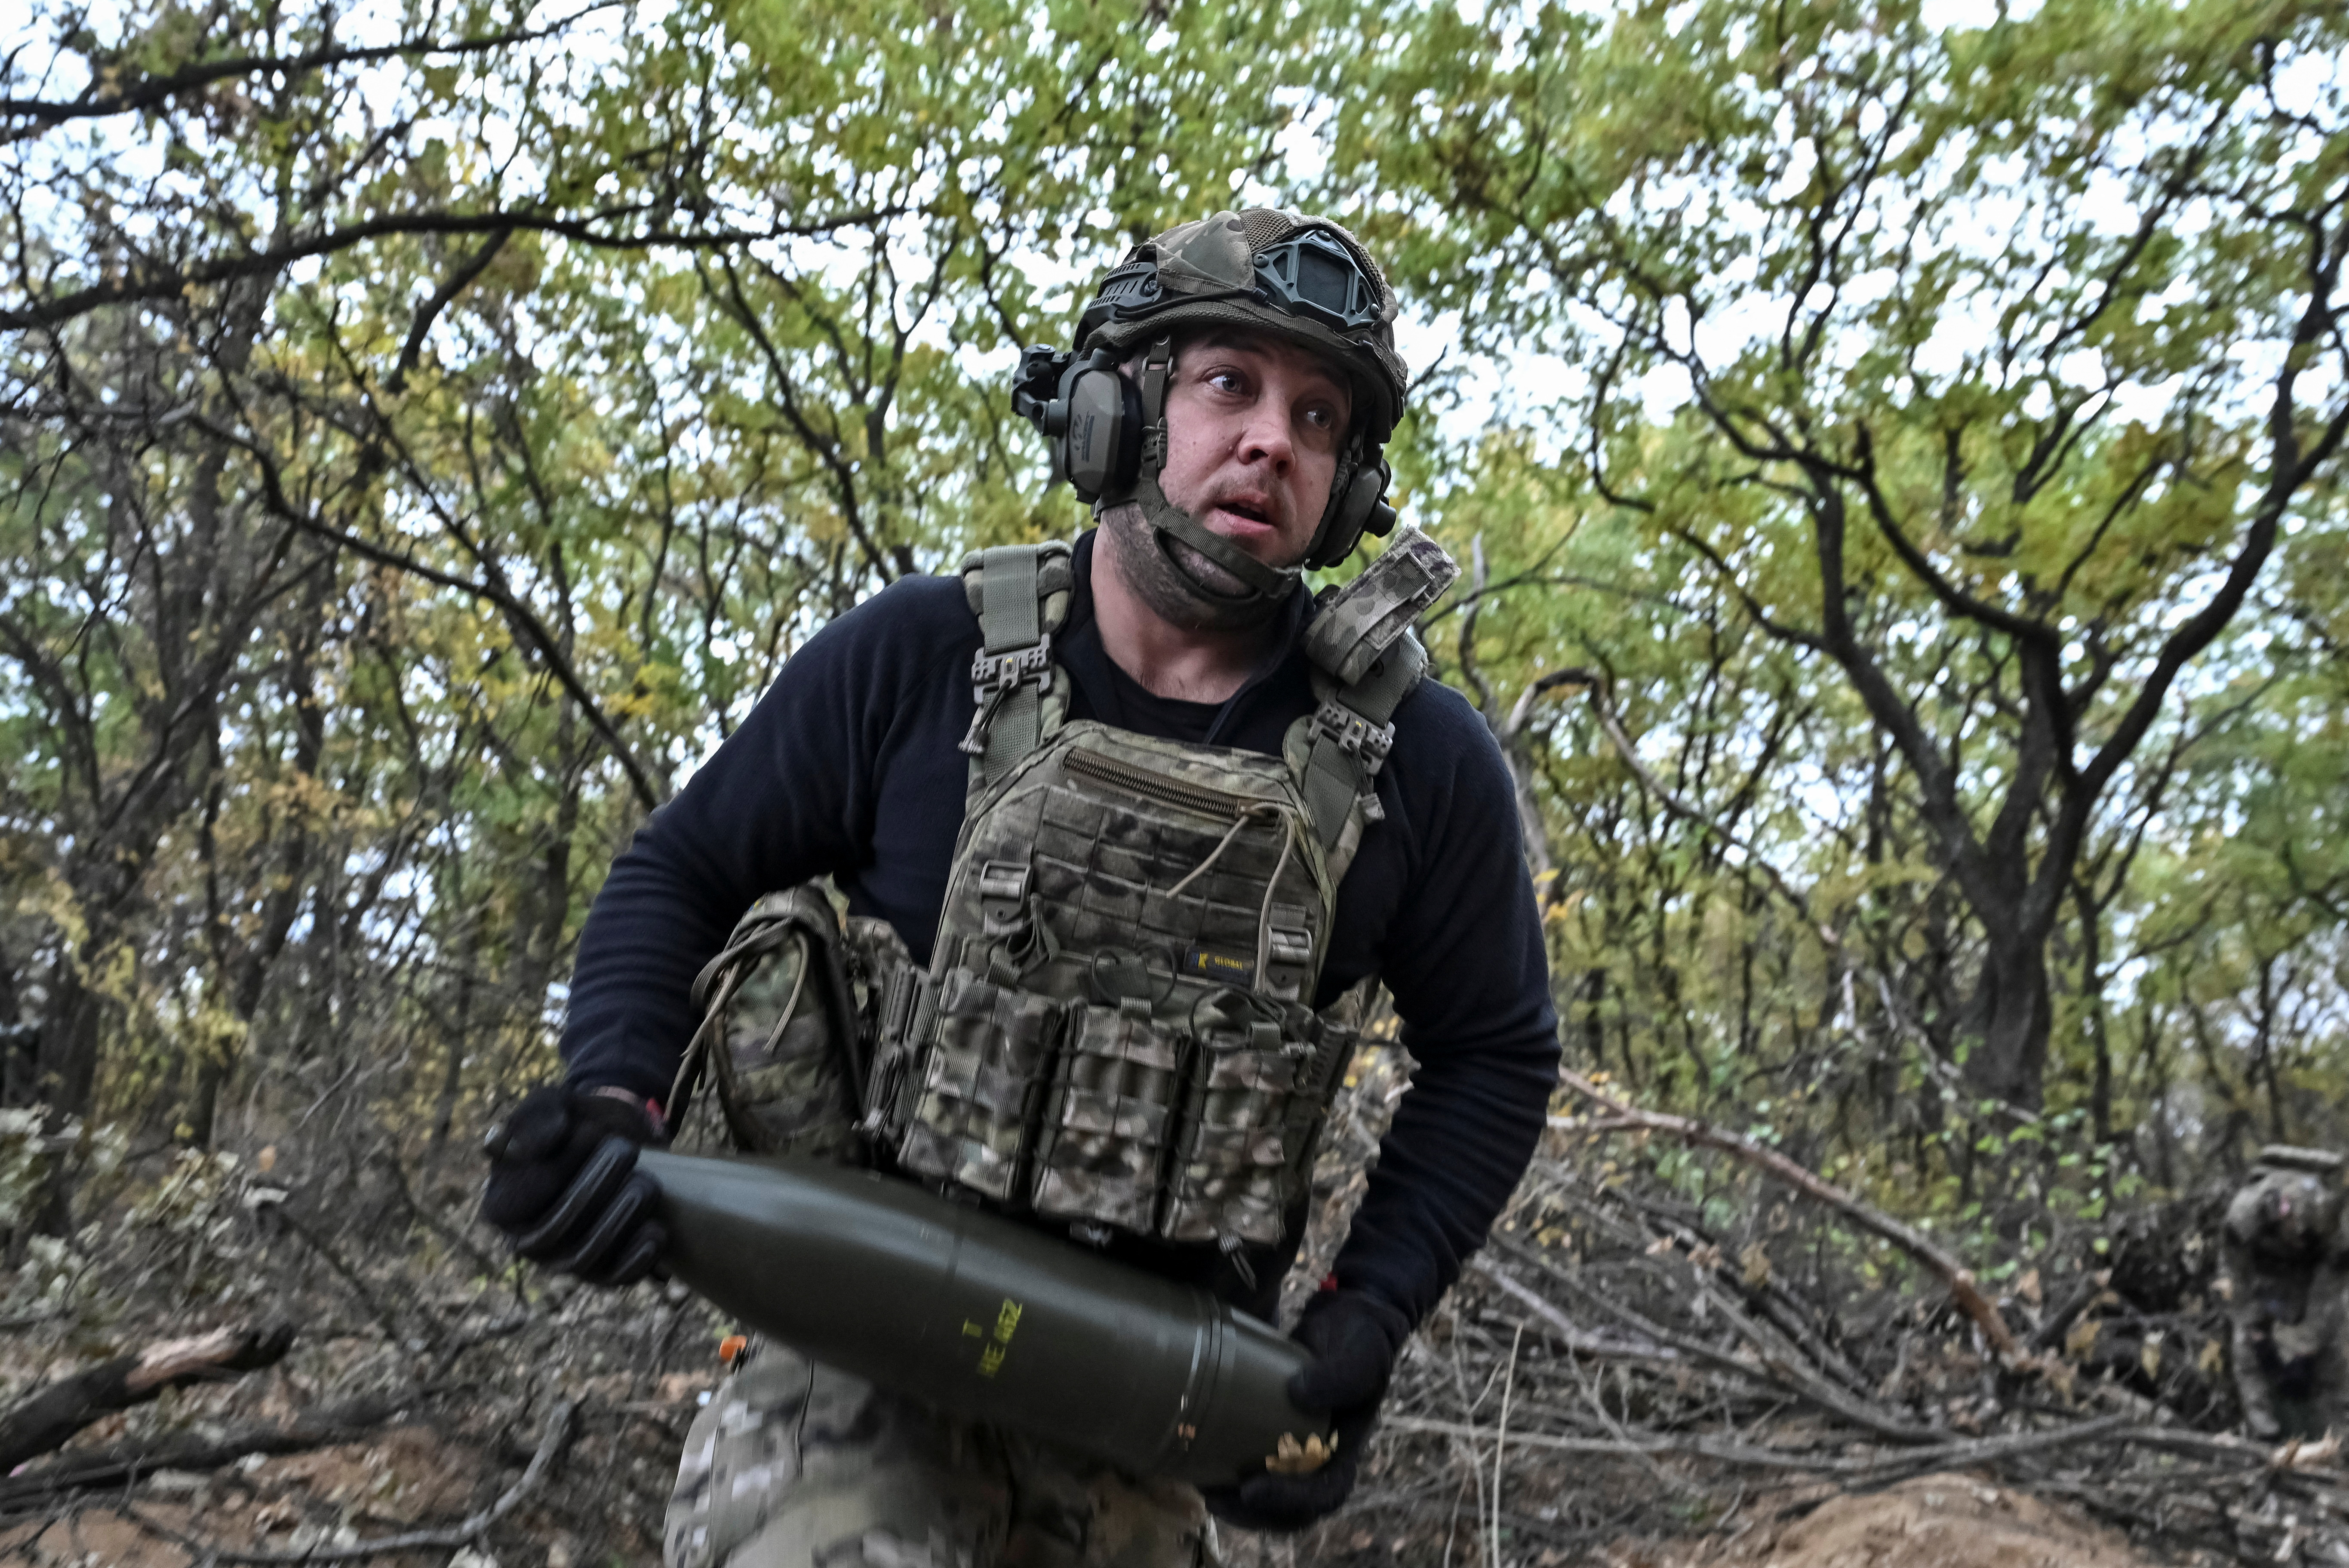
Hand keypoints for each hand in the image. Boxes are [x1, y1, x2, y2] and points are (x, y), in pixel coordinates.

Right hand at [480, 1083, 665, 1286]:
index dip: (559, 1168)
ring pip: (584, 1259)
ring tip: (646, 1184)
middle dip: (595, 1191)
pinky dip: (636, 1260)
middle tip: (627, 1150)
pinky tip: (656, 1232)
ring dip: (619, 1222)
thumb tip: (507, 1147)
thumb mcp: (553, 1104)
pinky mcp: (601, 1271)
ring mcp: (563, 1261)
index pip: (523, 1200)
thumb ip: (532, 1118)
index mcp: (502, 1203)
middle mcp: (526, 1241)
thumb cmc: (577, 1122)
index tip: (594, 1132)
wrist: (619, 1139)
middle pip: (555, 1233)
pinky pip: (613, 1278)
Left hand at [1204, 1289, 1410, 1532]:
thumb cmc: (1359, 1341)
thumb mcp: (1361, 1354)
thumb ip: (1341, 1375)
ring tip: (1206, 1491)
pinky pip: (1256, 1468)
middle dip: (1255, 1514)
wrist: (1347, 1321)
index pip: (1326, 1493)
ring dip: (1239, 1505)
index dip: (1290, 1501)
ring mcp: (1298, 1450)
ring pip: (1272, 1498)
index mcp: (1346, 1449)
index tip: (1252, 1490)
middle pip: (1294, 1509)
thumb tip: (1300, 1394)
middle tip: (1216, 1501)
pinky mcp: (1275, 1435)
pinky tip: (1205, 1468)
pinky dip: (1231, 1476)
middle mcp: (1322, 1459)